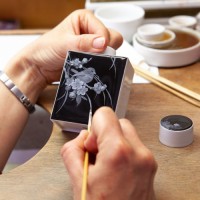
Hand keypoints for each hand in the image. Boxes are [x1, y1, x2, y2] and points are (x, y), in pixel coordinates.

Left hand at [5, 9, 122, 88]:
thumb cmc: (46, 49)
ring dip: (102, 57)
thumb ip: (84, 43)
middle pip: (112, 38)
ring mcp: (92, 45)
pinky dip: (99, 64)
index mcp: (84, 19)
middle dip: (105, 49)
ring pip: (110, 50)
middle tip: (92, 55)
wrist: (40, 66)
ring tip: (86, 60)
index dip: (102, 41)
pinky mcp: (91, 56)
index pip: (104, 30)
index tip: (96, 50)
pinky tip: (88, 65)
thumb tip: (103, 43)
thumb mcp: (64, 43)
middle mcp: (90, 30)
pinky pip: (104, 60)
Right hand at [61, 107, 156, 199]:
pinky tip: (115, 168)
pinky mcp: (150, 165)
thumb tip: (83, 137)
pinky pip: (134, 145)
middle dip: (104, 133)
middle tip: (97, 153)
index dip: (93, 126)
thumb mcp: (76, 179)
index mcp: (118, 152)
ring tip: (106, 162)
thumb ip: (73, 149)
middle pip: (118, 121)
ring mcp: (148, 160)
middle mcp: (139, 153)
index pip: (105, 114)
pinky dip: (122, 150)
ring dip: (113, 141)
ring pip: (126, 132)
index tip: (91, 142)